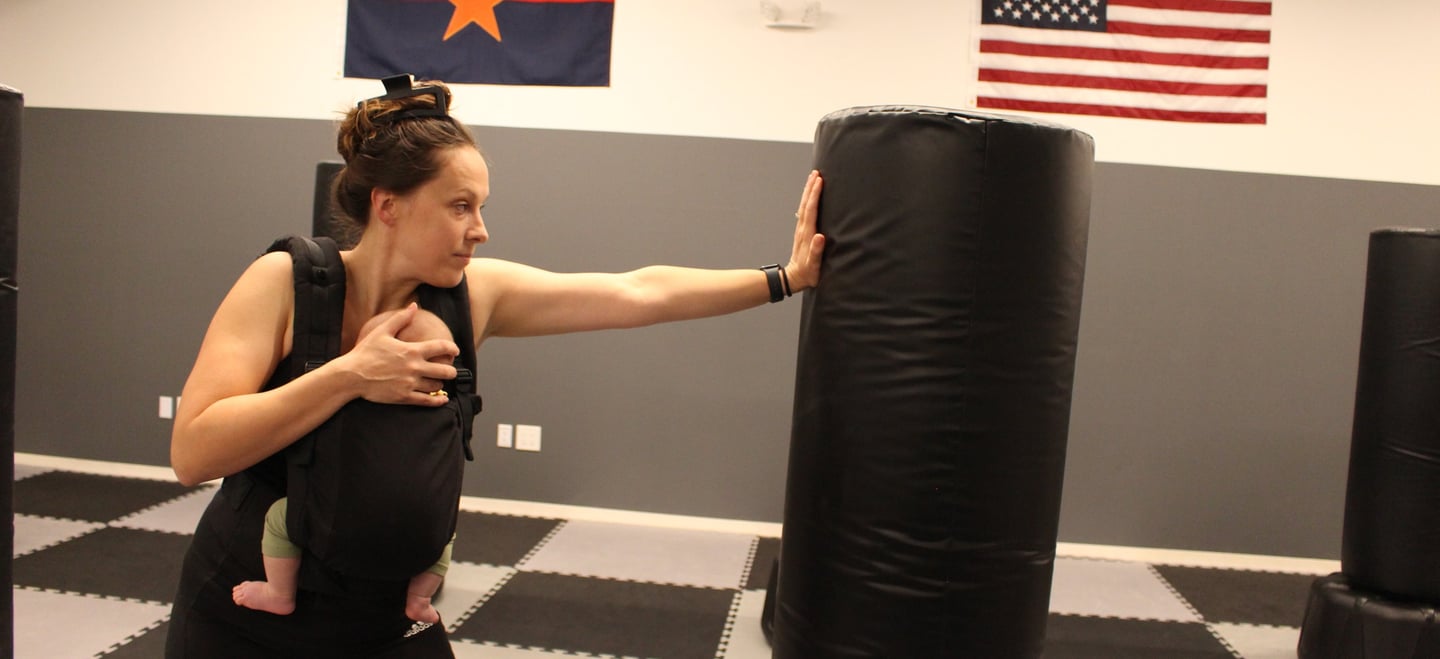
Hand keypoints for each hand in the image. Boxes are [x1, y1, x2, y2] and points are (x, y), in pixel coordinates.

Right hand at [343, 304, 459, 405]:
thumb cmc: (365, 352)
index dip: (452, 348)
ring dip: (441, 384)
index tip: (455, 351)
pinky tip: (442, 399)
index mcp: (411, 351)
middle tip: (450, 370)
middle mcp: (414, 368)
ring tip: (439, 382)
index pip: (441, 347)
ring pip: (437, 386)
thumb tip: (414, 305)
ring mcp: (410, 383)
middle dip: (451, 371)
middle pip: (445, 371)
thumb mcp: (382, 332)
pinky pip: (427, 401)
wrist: (351, 375)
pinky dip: (438, 401)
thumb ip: (401, 318)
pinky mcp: (404, 397)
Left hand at [784, 170, 825, 292]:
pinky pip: (805, 211)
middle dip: (810, 187)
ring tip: (813, 178)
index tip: (819, 180)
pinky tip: (811, 196)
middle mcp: (803, 229)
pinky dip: (808, 201)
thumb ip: (816, 251)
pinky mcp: (803, 232)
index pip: (811, 210)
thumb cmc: (807, 274)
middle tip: (815, 172)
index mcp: (807, 234)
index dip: (815, 195)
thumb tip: (820, 236)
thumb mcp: (813, 266)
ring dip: (808, 191)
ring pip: (804, 206)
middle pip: (806, 204)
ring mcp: (801, 230)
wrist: (794, 279)